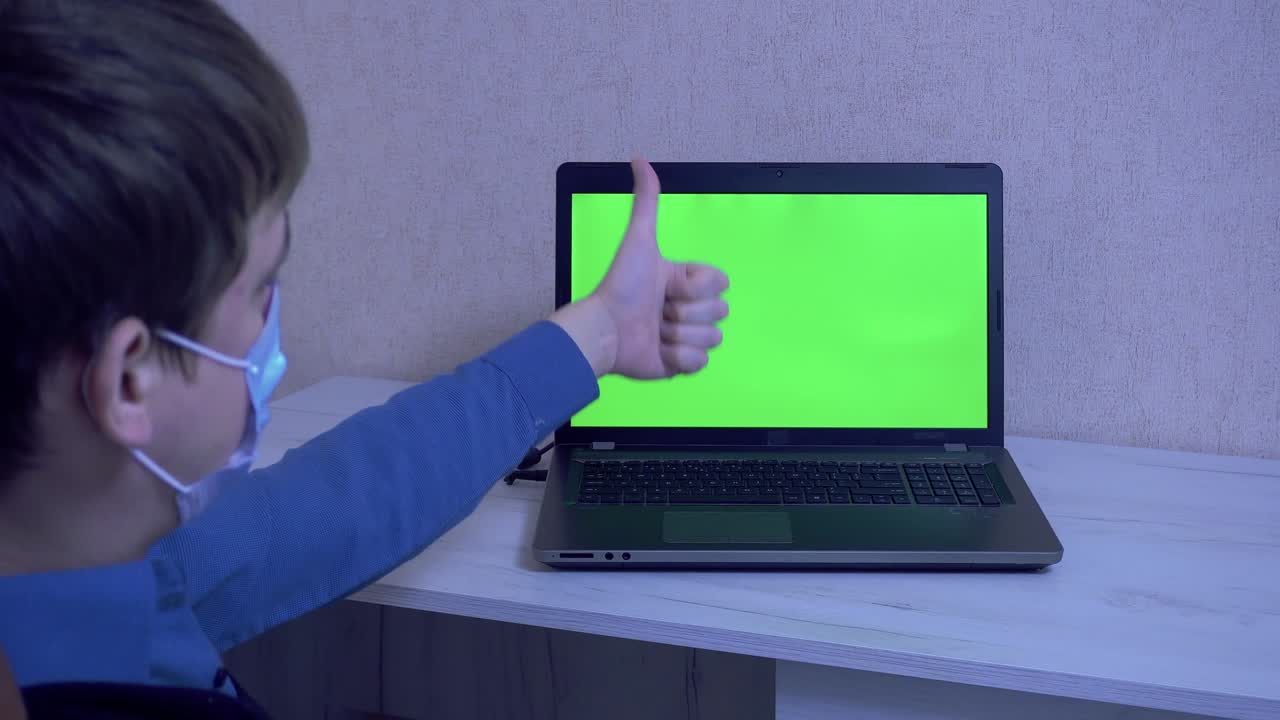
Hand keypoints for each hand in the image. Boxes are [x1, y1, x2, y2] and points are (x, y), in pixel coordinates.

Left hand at [553, 158, 728, 377]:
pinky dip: (679, 358)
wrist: (604, 330)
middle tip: (656, 310)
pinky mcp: (681, 364)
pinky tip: (658, 350)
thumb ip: (646, 201)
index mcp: (686, 281)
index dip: (696, 287)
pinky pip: (701, 363)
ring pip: (712, 339)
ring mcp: (687, 337)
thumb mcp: (639, 240)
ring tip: (654, 331)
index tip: (668, 285)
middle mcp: (689, 309)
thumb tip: (639, 158)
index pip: (721, 283)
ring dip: (680, 335)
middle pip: (720, 312)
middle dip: (685, 313)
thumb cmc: (620, 286)